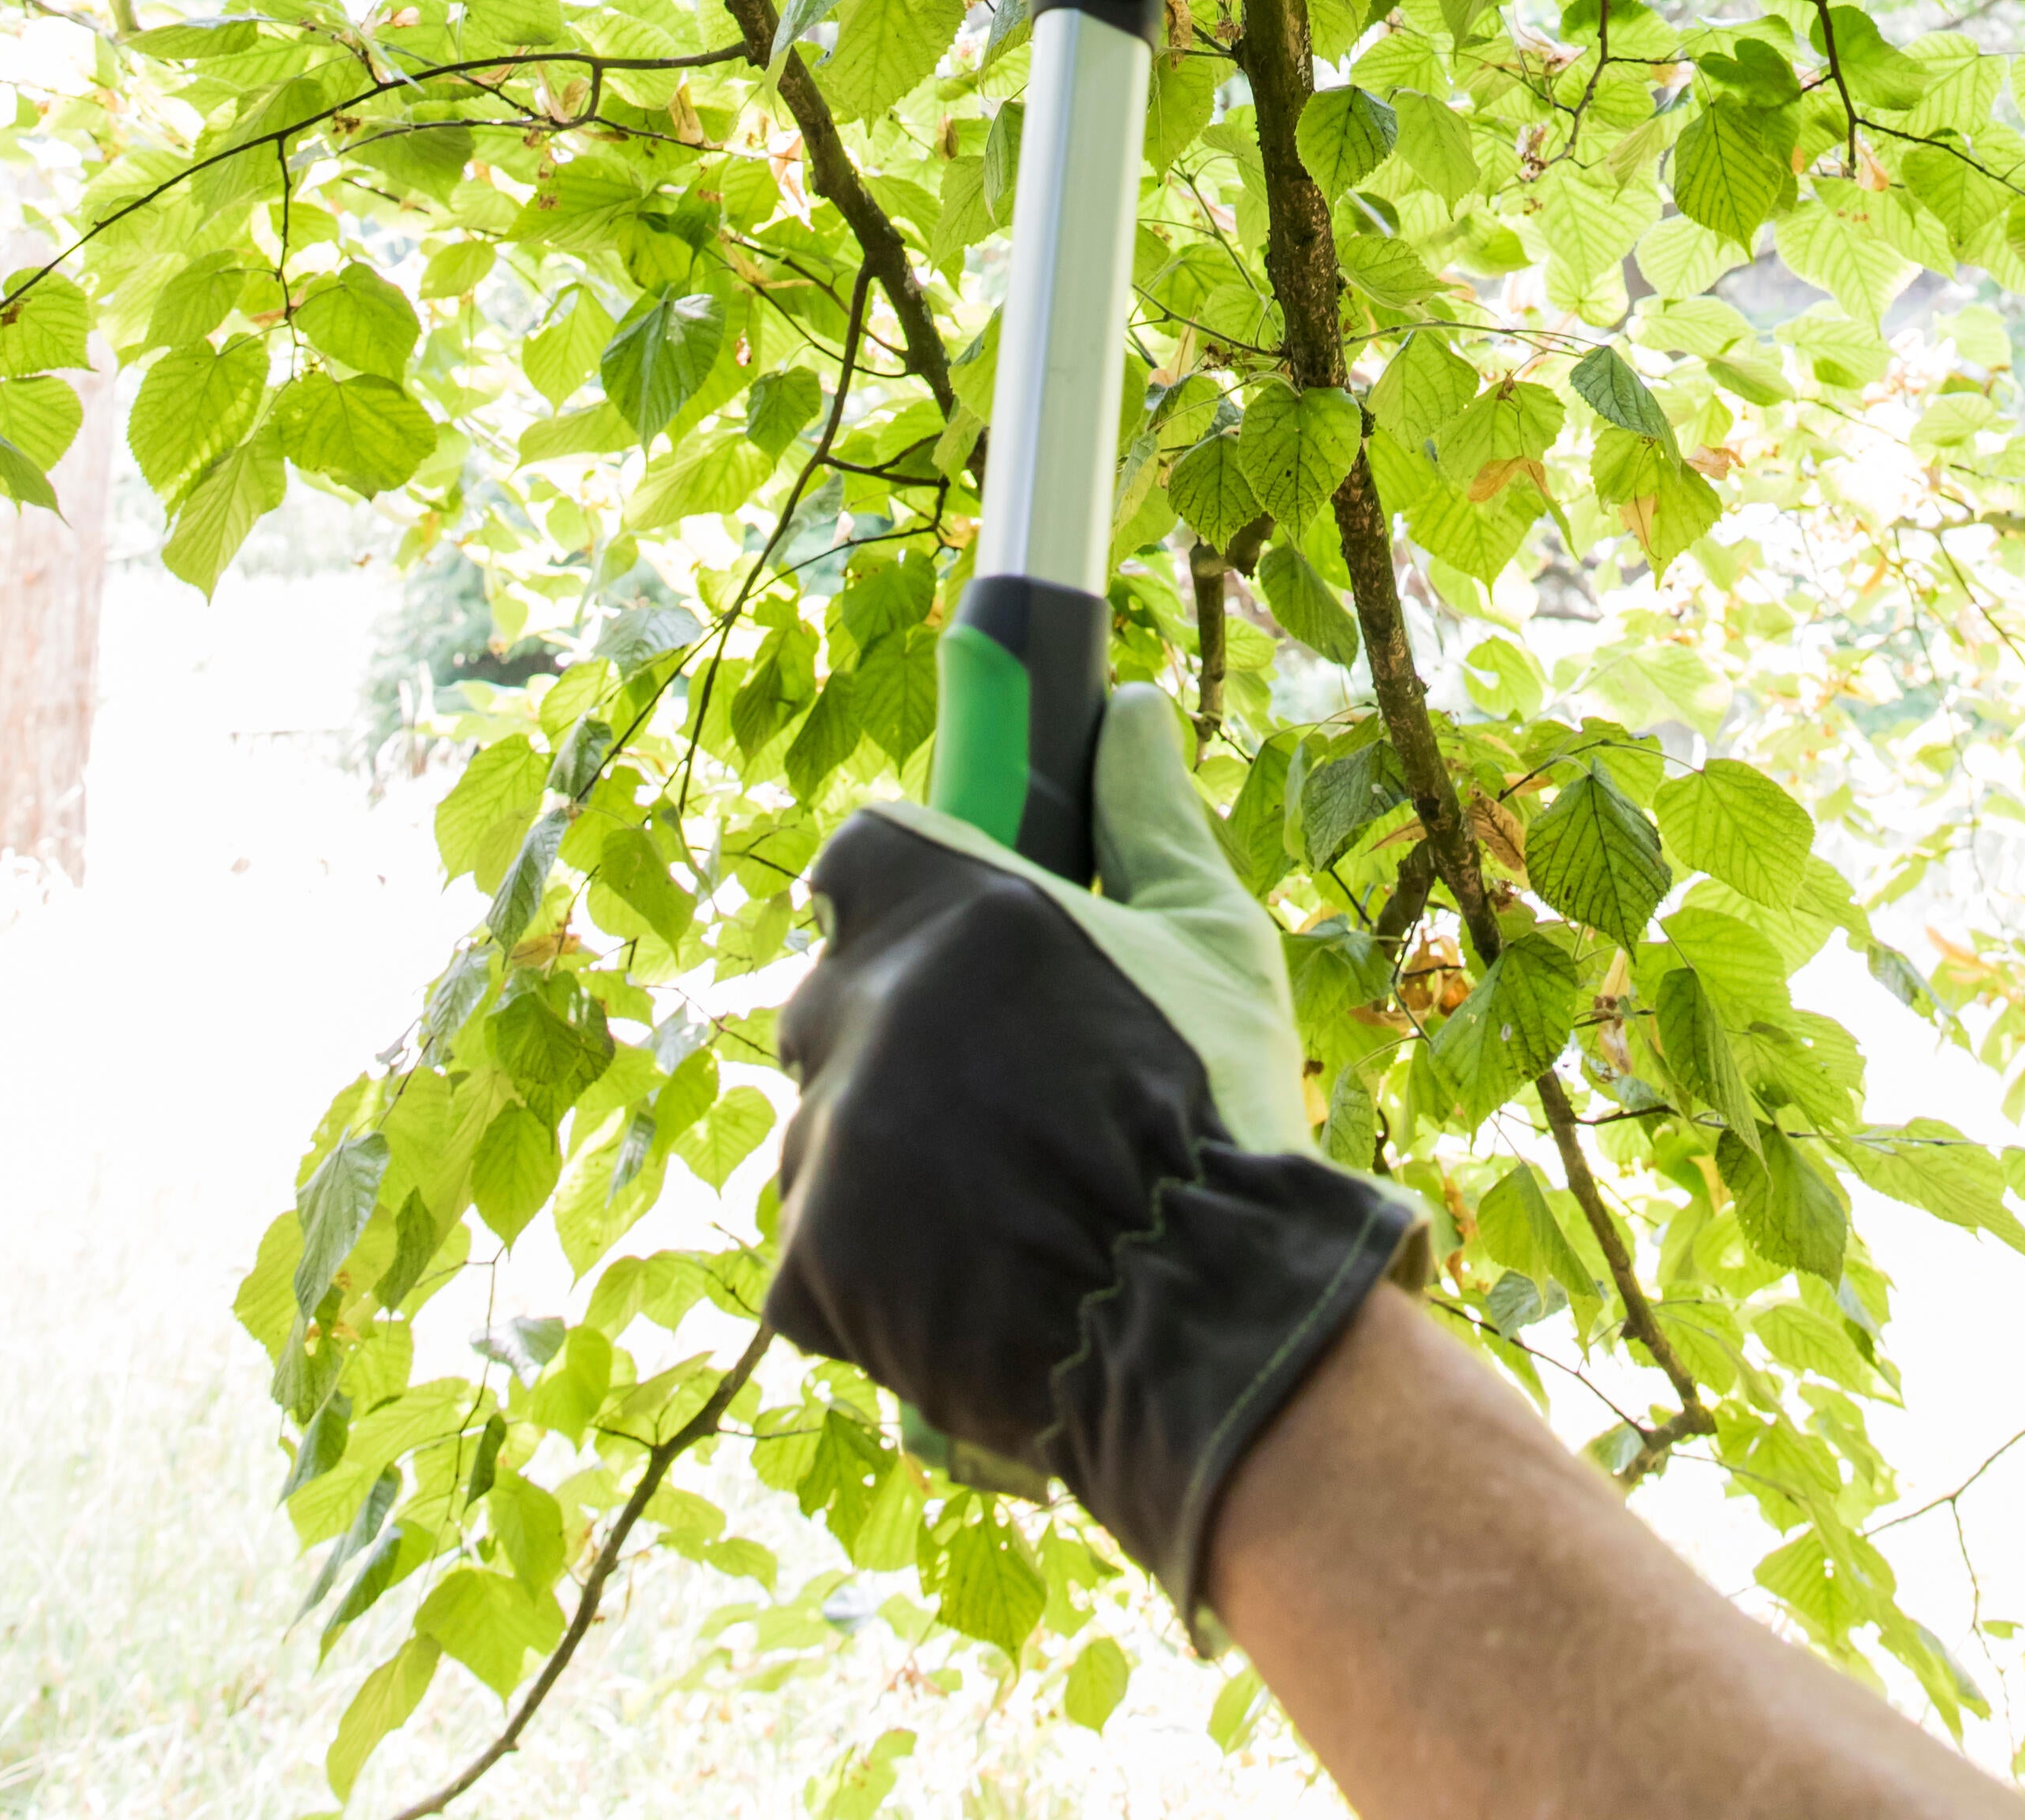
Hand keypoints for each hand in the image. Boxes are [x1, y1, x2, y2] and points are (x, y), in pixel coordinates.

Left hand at [765, 682, 1422, 1616]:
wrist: (1205, 1317)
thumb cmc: (1218, 1100)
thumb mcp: (1211, 935)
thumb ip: (1150, 815)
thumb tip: (1131, 708)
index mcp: (951, 899)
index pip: (855, 860)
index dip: (891, 893)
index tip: (933, 930)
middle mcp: (866, 1005)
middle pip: (831, 997)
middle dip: (891, 1032)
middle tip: (994, 1088)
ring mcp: (826, 1139)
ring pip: (819, 1125)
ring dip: (878, 1151)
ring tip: (996, 1198)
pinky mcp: (806, 1265)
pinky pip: (811, 1246)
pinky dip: (869, 1263)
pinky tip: (964, 1273)